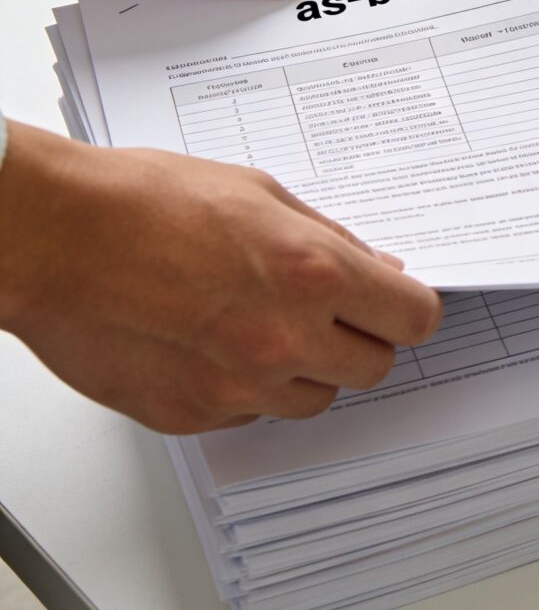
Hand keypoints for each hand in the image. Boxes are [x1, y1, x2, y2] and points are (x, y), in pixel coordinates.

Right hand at [0, 124, 442, 432]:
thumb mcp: (259, 194)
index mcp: (313, 274)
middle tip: (329, 313)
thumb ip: (330, 240)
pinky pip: (249, 415)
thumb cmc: (141, 203)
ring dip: (304, 369)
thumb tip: (376, 269)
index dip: (408, 310)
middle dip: (361, 340)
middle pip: (373, 368)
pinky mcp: (189, 414)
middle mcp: (284, 339)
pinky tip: (212, 345)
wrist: (52, 238)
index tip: (397, 305)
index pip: (414, 319)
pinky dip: (245, 390)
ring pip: (314, 400)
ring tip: (258, 324)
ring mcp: (236, 385)